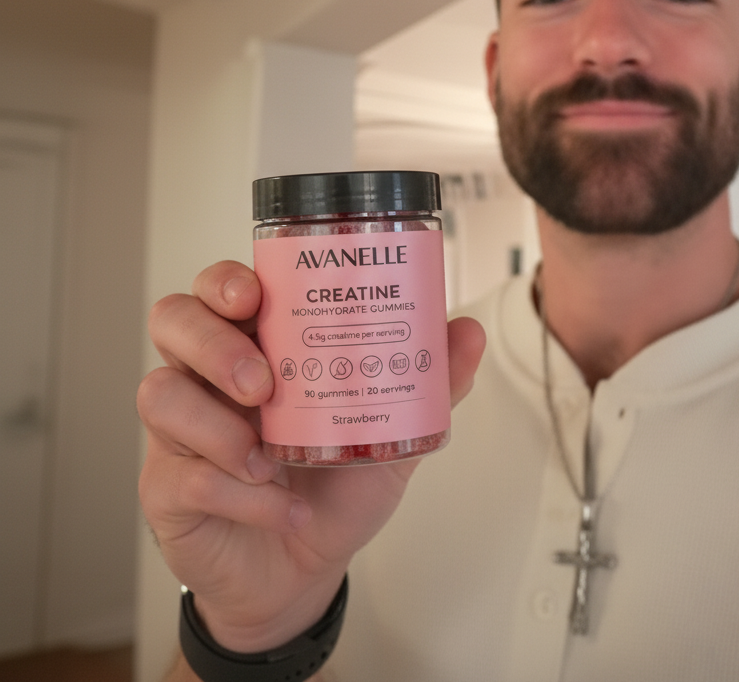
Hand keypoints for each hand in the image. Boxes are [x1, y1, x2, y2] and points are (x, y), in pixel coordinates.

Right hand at [138, 260, 484, 652]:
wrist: (308, 570)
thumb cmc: (338, 487)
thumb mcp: (393, 433)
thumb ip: (429, 384)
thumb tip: (468, 333)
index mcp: (259, 344)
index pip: (220, 287)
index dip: (225, 281)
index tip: (255, 295)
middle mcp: (210, 376)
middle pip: (173, 320)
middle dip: (213, 342)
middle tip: (263, 382)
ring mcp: (180, 431)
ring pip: (158, 392)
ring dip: (217, 425)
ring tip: (267, 458)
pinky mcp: (166, 488)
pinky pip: (183, 476)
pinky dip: (240, 495)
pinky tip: (283, 506)